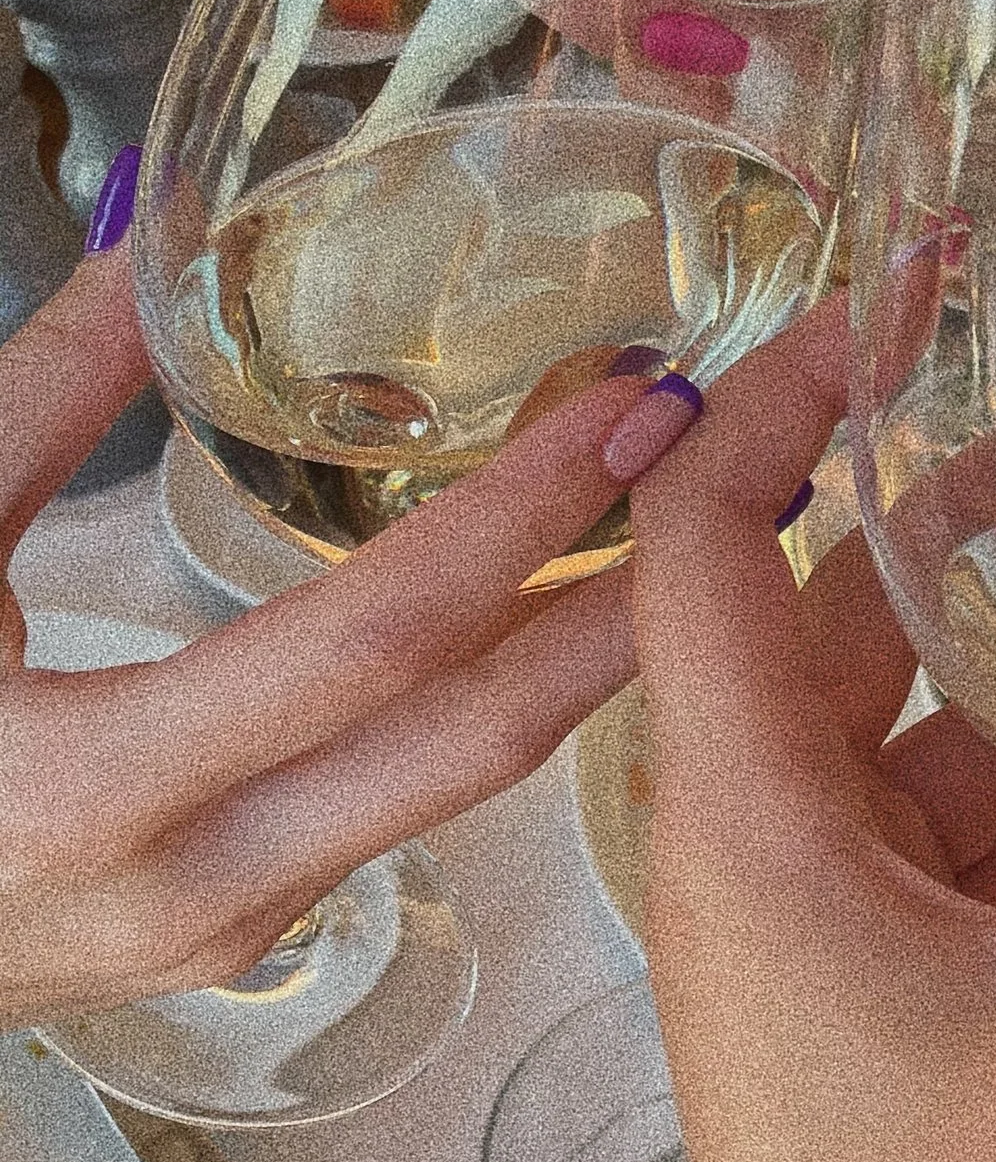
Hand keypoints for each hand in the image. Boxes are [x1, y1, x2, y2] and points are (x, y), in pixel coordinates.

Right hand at [0, 237, 692, 1015]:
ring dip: (589, 655)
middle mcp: (201, 889)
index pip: (374, 643)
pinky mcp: (243, 937)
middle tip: (758, 460)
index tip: (643, 407)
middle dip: (641, 596)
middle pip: (479, 740)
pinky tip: (558, 608)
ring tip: (697, 518)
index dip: (521, 517)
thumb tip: (143, 224)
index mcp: (102, 794)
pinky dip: (498, 702)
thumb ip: (27, 402)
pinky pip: (409, 809)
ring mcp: (235, 932)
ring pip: (460, 788)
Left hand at [597, 304, 995, 1161]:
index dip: (784, 392)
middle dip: (957, 506)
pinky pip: (951, 836)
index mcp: (746, 829)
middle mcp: (747, 857)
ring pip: (903, 729)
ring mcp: (805, 938)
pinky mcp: (869, 1007)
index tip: (913, 286)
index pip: (708, 539)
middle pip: (821, 612)